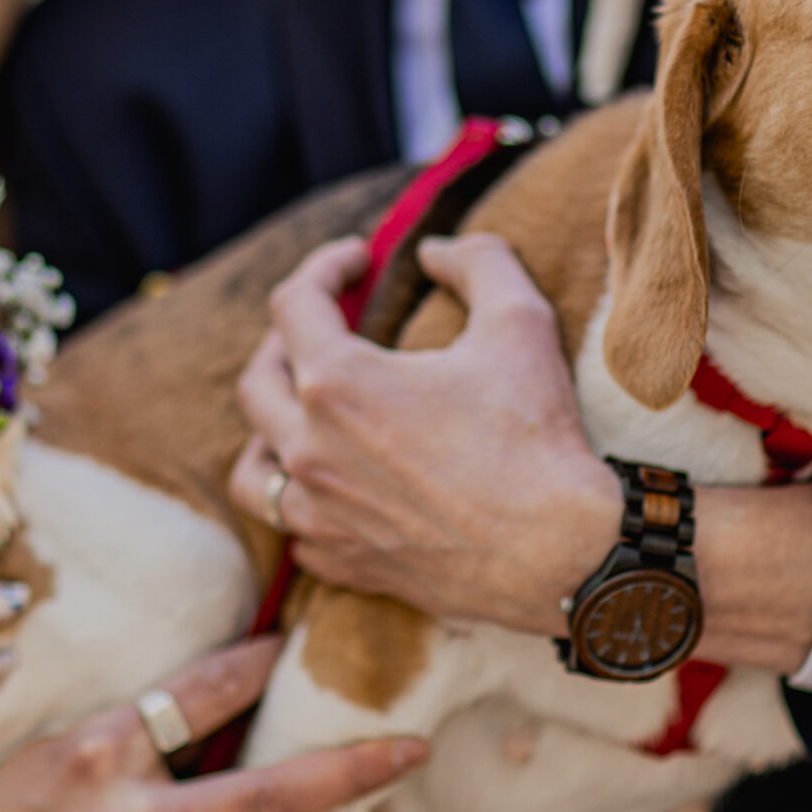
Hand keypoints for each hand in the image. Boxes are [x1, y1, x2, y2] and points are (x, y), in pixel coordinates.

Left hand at [230, 234, 618, 634]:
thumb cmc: (535, 437)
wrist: (560, 553)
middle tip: (329, 326)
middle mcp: (310, 450)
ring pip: (252, 469)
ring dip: (268, 430)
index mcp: (336, 384)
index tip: (359, 260)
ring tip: (303, 413)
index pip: (293, 304)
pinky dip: (301, 499)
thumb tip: (437, 251)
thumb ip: (477, 262)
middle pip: (256, 382)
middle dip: (285, 340)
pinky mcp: (343, 561)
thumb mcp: (519, 322)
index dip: (324, 267)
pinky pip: (291, 528)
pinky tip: (336, 484)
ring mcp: (320, 514)